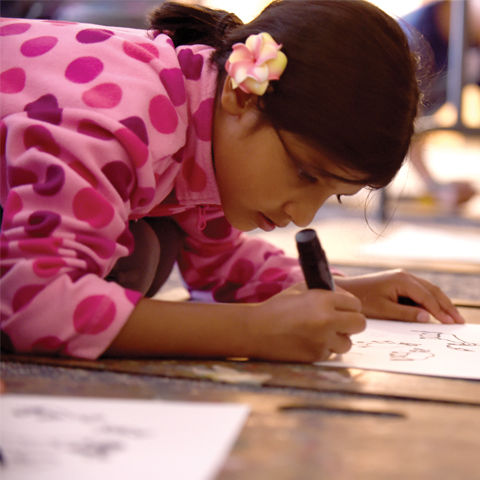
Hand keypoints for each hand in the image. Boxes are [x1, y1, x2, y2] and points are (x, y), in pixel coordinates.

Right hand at [249, 283, 365, 362]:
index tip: (342, 307)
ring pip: (347, 342)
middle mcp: (327, 321)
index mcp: (323, 300)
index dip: (349, 305)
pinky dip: (324, 347)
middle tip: (340, 321)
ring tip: (323, 332)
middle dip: (352, 322)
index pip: (355, 304)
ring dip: (339, 338)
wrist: (256, 330)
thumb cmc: (277, 307)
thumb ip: (325, 291)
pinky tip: (309, 340)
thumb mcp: (300, 289)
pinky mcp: (316, 356)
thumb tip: (344, 296)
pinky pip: (331, 353)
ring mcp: (322, 341)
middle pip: (360, 324)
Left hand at [334, 269, 464, 323]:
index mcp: (402, 280)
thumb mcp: (383, 311)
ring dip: (440, 303)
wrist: (345, 290)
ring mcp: (402, 277)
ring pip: (428, 290)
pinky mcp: (398, 282)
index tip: (452, 323)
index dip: (441, 311)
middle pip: (432, 290)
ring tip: (452, 317)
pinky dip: (428, 301)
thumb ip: (405, 314)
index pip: (427, 297)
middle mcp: (404, 275)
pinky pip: (418, 291)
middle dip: (446, 306)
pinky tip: (435, 311)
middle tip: (459, 320)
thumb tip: (428, 317)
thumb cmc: (362, 300)